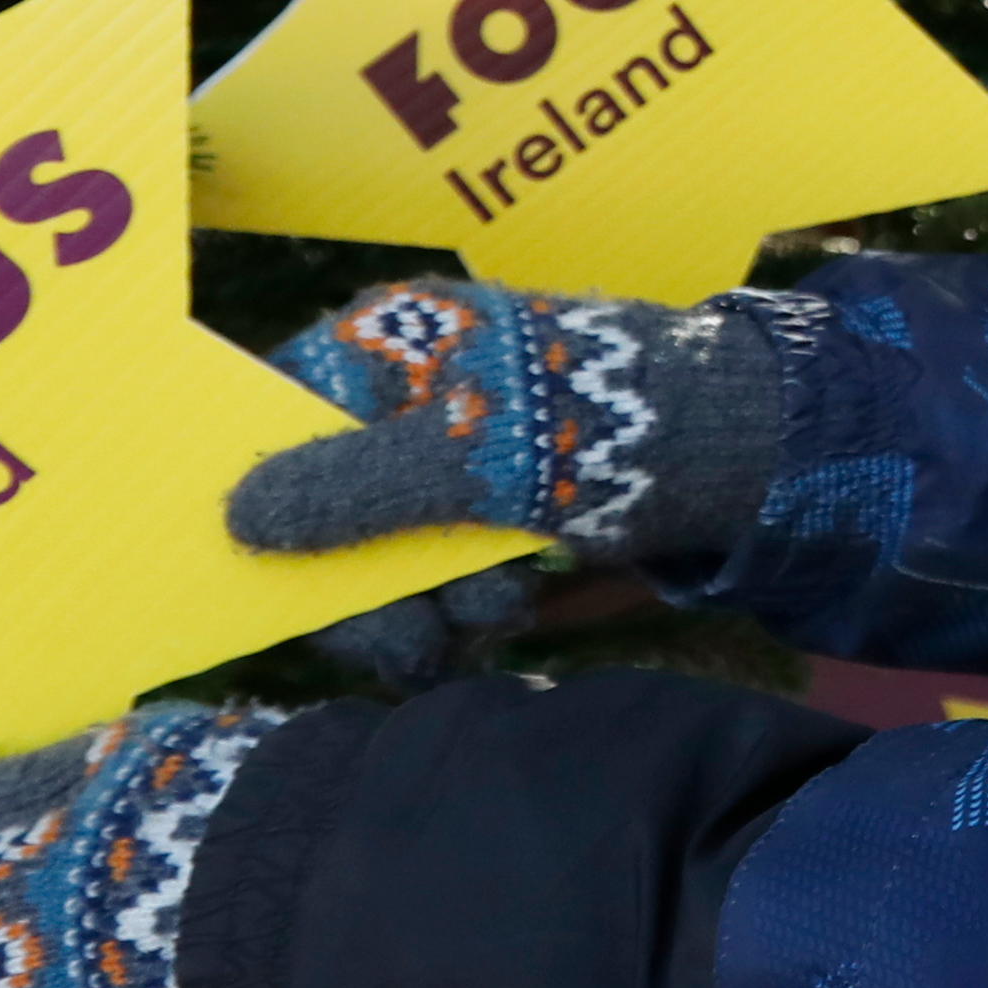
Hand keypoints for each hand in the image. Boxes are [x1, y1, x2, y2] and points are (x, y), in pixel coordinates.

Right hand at [231, 275, 784, 678]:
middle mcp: (409, 399)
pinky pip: (435, 581)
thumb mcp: (476, 459)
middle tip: (413, 642)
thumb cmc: (613, 426)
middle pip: (324, 511)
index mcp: (390, 345)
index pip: (279, 415)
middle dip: (370, 585)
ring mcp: (454, 461)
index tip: (266, 579)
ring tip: (498, 608)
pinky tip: (504, 622)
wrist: (748, 458)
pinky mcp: (495, 516)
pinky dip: (461, 613)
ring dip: (427, 607)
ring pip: (382, 559)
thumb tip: (239, 516)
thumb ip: (355, 489)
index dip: (265, 496)